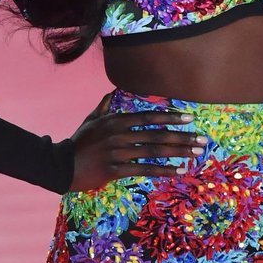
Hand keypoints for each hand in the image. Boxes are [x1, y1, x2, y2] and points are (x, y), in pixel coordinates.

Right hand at [68, 94, 207, 191]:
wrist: (60, 166)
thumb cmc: (78, 143)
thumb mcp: (91, 121)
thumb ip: (104, 107)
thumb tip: (112, 92)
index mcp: (115, 121)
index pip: (148, 117)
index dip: (169, 117)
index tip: (189, 118)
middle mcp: (118, 134)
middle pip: (156, 135)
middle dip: (182, 137)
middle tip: (201, 140)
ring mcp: (117, 152)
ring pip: (153, 151)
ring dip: (177, 152)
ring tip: (195, 153)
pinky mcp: (115, 169)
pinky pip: (144, 169)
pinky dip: (163, 170)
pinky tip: (178, 170)